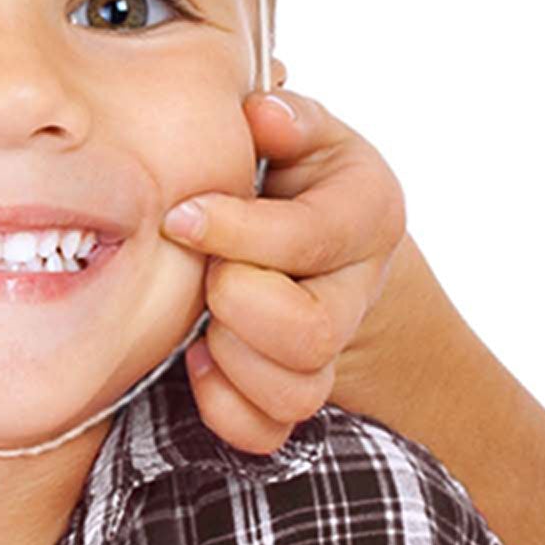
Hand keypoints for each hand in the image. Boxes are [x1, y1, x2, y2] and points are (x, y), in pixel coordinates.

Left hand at [159, 63, 407, 453]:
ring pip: (295, 391)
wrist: (316, 236)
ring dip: (230, 357)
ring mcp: (334, 349)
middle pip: (309, 331)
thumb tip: (262, 112)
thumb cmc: (287, 161)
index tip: (177, 217)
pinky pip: (268, 432)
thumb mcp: (295, 124)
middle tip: (198, 271)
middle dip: (235, 301)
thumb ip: (283, 114)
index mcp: (366, 209)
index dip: (238, 232)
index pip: (310, 238)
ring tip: (199, 313)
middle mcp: (358, 286)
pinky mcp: (298, 391)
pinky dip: (225, 407)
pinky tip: (197, 362)